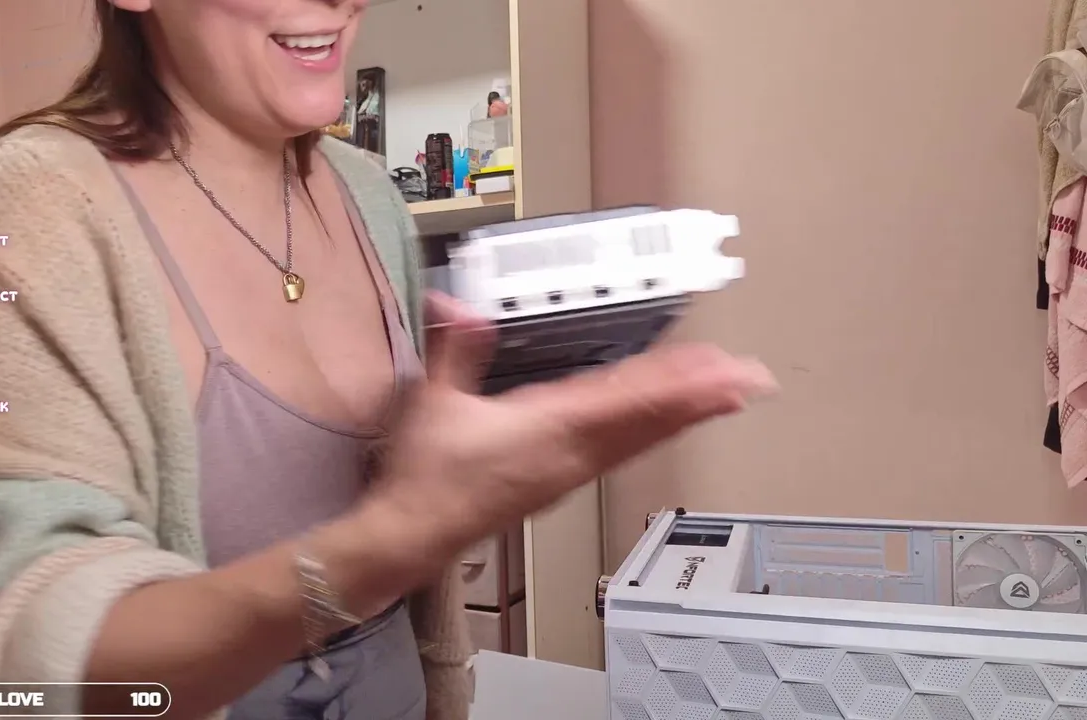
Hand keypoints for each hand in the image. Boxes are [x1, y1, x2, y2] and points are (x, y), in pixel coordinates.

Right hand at [367, 292, 777, 572]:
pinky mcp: (560, 481)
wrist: (415, 532)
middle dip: (701, 397)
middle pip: (649, 421)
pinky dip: (653, 431)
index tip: (718, 371)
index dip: (678, 385)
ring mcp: (570, 471)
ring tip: (722, 395)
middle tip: (748, 378)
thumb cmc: (428, 476)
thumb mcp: (435, 401)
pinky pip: (622, 451)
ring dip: (684, 414)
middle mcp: (571, 453)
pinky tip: (661, 425)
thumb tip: (460, 306)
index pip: (627, 401)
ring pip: (640, 438)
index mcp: (549, 428)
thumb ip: (456, 348)